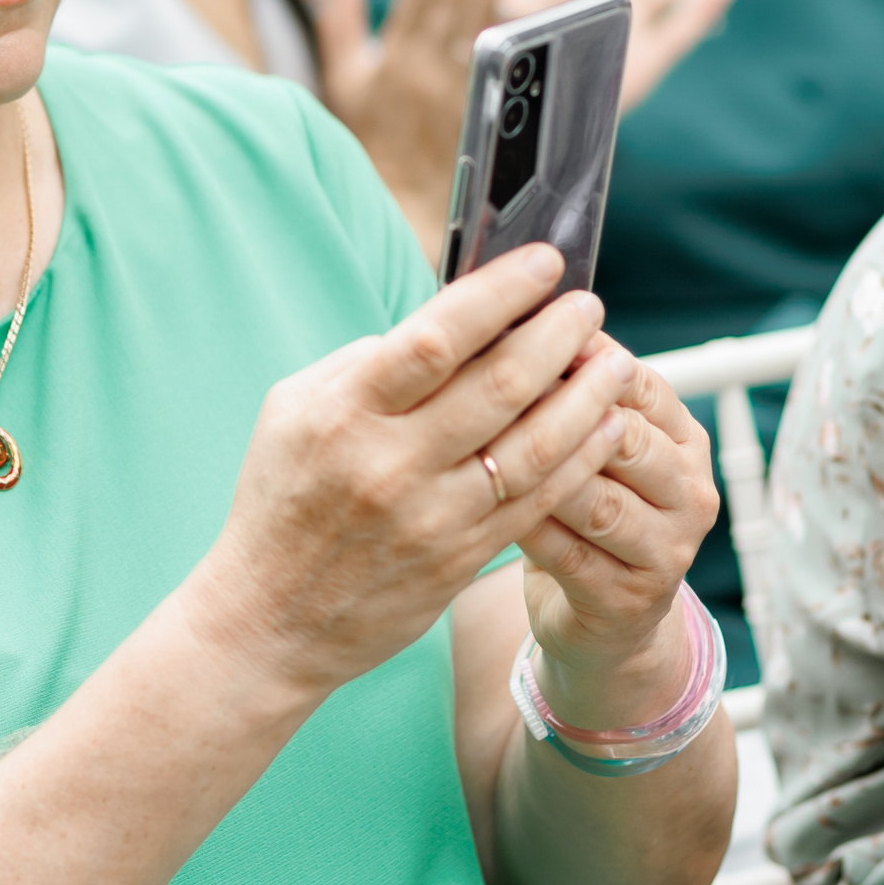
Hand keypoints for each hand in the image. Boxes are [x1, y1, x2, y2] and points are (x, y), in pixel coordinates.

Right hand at [186, 245, 650, 697]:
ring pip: (533, 446)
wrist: (268, 620)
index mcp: (344, 412)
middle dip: (558, 336)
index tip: (543, 264)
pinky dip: (579, 459)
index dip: (499, 295)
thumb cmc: (281, 499)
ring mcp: (430, 518)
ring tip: (616, 361)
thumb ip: (366, 362)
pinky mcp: (459, 560)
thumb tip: (449, 322)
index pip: (436, 337)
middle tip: (589, 307)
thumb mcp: (294, 411)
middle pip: (500, 386)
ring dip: (586, 397)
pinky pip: (536, 501)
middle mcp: (390, 464)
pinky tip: (606, 427)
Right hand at [315, 0, 518, 254]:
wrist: (398, 210)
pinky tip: (530, 10)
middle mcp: (424, 75)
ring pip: (475, 33)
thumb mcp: (344, 80)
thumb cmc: (370, 141)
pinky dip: (511, 42)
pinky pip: (500, 76)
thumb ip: (340, 21)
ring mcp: (456, 98)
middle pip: (450, 6)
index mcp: (392, 60)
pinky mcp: (482, 120)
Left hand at [516, 338, 718, 730]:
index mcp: (683, 438)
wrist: (605, 615)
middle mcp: (690, 490)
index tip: (520, 329)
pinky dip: (525, 527)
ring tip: (481, 445)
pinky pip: (569, 556)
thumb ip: (570, 391)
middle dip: (557, 410)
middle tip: (490, 389)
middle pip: (626, 438)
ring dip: (537, 472)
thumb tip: (510, 316)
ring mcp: (668, 550)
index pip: (641, 383)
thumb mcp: (590, 445)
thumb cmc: (583, 507)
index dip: (581, 356)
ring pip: (598, 501)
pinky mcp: (629, 600)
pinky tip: (480, 507)